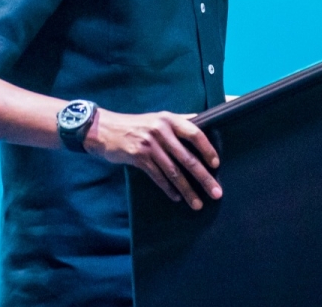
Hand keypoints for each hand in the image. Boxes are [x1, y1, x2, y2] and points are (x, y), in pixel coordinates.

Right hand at [84, 109, 221, 209]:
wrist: (105, 129)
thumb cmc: (136, 124)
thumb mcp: (157, 118)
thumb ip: (178, 121)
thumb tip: (202, 122)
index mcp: (169, 120)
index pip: (195, 133)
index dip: (207, 149)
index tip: (216, 164)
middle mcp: (161, 131)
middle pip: (187, 158)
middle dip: (203, 177)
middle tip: (216, 192)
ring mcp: (149, 145)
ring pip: (174, 172)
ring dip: (187, 190)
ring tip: (197, 203)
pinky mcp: (138, 157)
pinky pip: (158, 176)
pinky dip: (168, 189)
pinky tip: (177, 197)